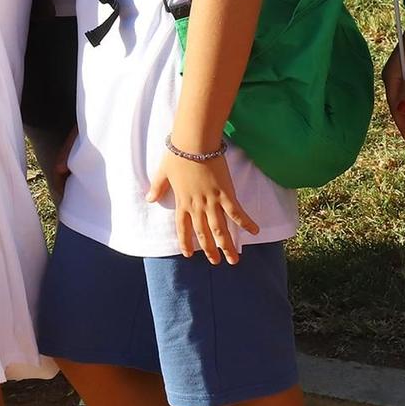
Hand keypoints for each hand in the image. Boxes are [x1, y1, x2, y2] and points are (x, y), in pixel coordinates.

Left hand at [146, 145, 258, 264]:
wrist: (194, 143)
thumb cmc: (178, 154)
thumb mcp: (163, 172)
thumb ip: (158, 187)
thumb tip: (149, 199)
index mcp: (182, 202)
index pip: (183, 228)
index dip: (186, 242)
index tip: (189, 254)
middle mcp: (197, 206)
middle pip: (204, 234)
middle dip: (210, 250)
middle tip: (217, 262)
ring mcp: (212, 202)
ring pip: (220, 230)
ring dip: (227, 246)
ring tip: (234, 259)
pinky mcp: (226, 193)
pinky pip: (237, 212)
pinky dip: (246, 223)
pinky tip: (254, 231)